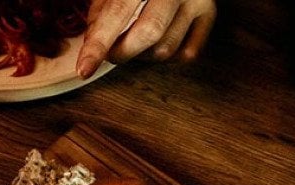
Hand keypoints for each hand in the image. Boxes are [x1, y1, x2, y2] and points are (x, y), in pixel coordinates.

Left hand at [77, 0, 216, 78]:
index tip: (84, 69)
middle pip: (149, 34)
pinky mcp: (210, 14)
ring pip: (166, 49)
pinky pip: (187, 53)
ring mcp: (198, 0)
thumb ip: (101, 12)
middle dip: (122, 53)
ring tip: (135, 40)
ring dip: (143, 56)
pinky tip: (159, 41)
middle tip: (110, 53)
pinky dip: (168, 56)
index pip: (118, 13)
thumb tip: (93, 48)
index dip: (99, 44)